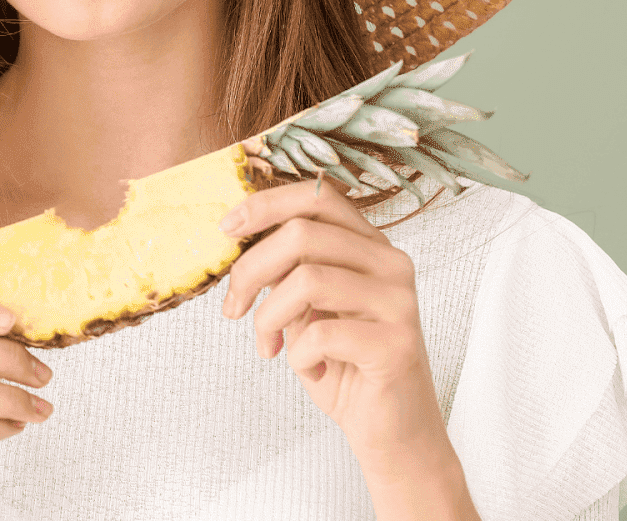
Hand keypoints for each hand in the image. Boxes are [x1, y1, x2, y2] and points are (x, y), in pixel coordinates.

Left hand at [218, 180, 479, 520]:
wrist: (390, 431)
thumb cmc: (343, 364)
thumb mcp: (305, 306)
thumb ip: (287, 268)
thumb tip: (237, 233)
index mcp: (370, 244)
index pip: (318, 196)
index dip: (266, 204)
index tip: (226, 228)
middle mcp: (391, 262)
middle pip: (303, 233)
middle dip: (250, 270)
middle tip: (233, 307)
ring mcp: (399, 302)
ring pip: (307, 279)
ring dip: (269, 316)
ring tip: (269, 343)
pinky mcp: (398, 344)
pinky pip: (321, 334)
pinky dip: (298, 355)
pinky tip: (311, 368)